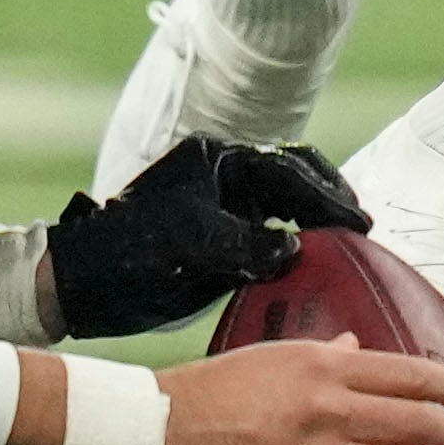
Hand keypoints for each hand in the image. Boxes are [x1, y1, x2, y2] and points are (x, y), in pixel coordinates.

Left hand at [44, 138, 369, 338]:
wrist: (83, 284)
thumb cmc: (128, 252)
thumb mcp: (188, 242)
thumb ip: (242, 242)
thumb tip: (291, 251)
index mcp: (217, 160)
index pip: (286, 170)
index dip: (325, 195)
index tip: (357, 221)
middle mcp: (226, 178)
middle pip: (293, 178)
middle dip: (328, 199)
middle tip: (360, 228)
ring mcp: (225, 208)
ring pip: (286, 205)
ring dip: (316, 222)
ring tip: (348, 245)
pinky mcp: (223, 241)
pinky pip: (271, 235)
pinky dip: (296, 246)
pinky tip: (314, 264)